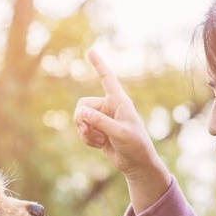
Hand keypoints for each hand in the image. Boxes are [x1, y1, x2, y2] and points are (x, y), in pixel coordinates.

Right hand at [73, 50, 163, 182]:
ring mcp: (102, 119)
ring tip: (100, 141)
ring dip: (86, 132)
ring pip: (79, 119)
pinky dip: (87, 139)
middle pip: (82, 105)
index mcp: (119, 101)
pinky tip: (99, 145)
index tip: (90, 51)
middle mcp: (109, 107)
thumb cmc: (134, 145)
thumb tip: (80, 112)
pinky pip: (82, 130)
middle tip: (93, 131)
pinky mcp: (97, 131)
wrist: (136, 164)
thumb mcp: (118, 132)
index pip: (107, 79)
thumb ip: (99, 121)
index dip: (99, 65)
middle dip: (82, 119)